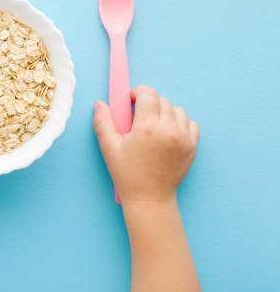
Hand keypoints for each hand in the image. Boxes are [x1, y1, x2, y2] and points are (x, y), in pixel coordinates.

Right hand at [93, 85, 198, 203]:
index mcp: (147, 128)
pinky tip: (167, 133)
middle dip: (149, 104)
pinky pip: (190, 123)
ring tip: (153, 126)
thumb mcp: (109, 148)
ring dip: (164, 112)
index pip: (148, 93)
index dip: (137, 92)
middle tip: (138, 118)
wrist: (150, 199)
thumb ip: (103, 122)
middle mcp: (169, 130)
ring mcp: (183, 138)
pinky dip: (179, 123)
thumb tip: (100, 104)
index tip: (131, 101)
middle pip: (162, 100)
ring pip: (177, 110)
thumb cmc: (128, 175)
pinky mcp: (192, 146)